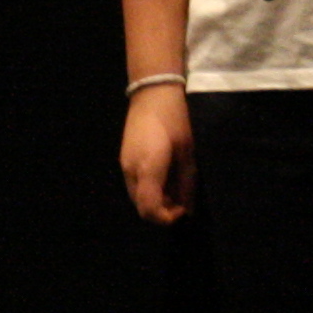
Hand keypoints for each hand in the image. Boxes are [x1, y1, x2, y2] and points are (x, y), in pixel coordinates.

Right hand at [119, 82, 192, 225]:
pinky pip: (134, 185)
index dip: (166, 219)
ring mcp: (125, 164)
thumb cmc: (175, 120)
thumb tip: (188, 209)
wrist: (152, 93)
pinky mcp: (124, 159)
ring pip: (136, 197)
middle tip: (180, 203)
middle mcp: (131, 171)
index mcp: (148, 169)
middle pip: (140, 207)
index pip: (150, 209)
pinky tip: (163, 178)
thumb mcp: (187, 153)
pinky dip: (148, 191)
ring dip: (154, 201)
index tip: (182, 212)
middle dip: (161, 212)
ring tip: (173, 189)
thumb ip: (186, 183)